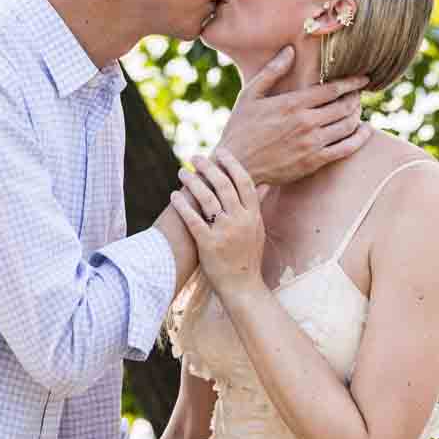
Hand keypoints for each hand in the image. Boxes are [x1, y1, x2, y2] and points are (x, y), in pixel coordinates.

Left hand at [169, 151, 262, 293]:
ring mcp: (225, 232)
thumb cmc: (247, 256)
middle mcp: (241, 221)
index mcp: (253, 215)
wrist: (242, 287)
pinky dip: (182, 205)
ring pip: (207, 199)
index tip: (220, 152)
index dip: (232, 164)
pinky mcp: (209, 244)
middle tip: (195, 157)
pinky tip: (173, 196)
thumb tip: (265, 183)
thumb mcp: (258, 229)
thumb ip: (258, 205)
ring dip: (193, 182)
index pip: (244, 182)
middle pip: (224, 186)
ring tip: (182, 172)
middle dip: (209, 168)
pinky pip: (193, 220)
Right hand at [215, 46, 370, 184]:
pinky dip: (360, 139)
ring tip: (358, 110)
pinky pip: (346, 149)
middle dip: (356, 98)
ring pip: (348, 126)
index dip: (352, 83)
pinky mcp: (314, 162)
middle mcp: (306, 122)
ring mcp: (312, 144)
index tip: (363, 78)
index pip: (332, 89)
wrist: (236, 165)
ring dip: (358, 115)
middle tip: (359, 94)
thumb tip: (290, 50)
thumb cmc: (240, 128)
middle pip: (345, 106)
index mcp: (292, 104)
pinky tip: (365, 132)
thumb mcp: (250, 95)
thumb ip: (272, 72)